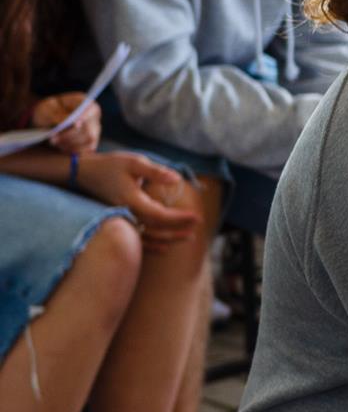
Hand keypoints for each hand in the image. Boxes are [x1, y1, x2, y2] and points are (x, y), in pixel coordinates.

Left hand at [31, 95, 100, 154]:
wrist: (48, 116)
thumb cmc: (48, 109)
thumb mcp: (46, 108)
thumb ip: (55, 113)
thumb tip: (64, 122)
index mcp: (85, 103)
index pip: (90, 110)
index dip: (85, 117)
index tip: (75, 124)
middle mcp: (93, 116)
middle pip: (89, 128)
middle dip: (70, 136)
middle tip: (53, 139)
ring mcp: (94, 129)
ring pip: (89, 140)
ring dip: (71, 144)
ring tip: (55, 142)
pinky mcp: (91, 140)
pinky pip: (88, 148)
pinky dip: (74, 150)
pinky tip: (62, 146)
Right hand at [75, 152, 198, 239]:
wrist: (84, 173)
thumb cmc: (111, 165)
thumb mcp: (134, 162)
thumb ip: (156, 172)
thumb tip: (177, 180)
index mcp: (131, 200)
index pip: (160, 214)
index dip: (179, 218)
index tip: (197, 217)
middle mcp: (125, 214)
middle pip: (156, 228)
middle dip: (179, 228)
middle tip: (199, 225)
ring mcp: (120, 220)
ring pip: (147, 236)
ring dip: (168, 239)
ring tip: (189, 238)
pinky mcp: (118, 222)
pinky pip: (136, 239)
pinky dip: (151, 245)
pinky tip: (165, 248)